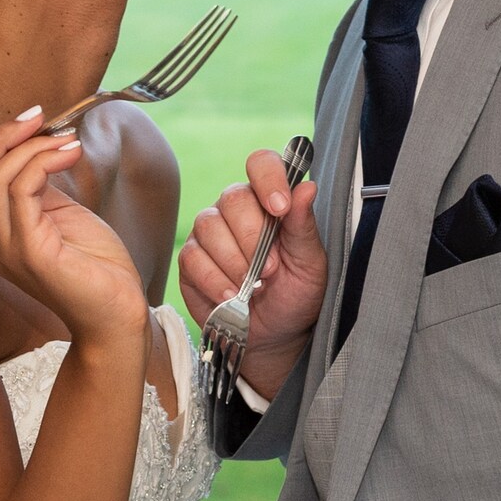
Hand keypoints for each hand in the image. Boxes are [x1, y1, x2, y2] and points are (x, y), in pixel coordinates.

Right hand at [0, 110, 147, 342]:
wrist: (118, 312)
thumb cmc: (92, 264)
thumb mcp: (54, 213)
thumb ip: (31, 185)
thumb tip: (28, 143)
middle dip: (0, 135)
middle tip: (37, 120)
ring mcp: (5, 250)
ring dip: (32, 146)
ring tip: (67, 141)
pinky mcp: (30, 252)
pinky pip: (21, 190)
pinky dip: (44, 161)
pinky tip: (71, 153)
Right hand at [178, 147, 329, 399]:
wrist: (275, 336)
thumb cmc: (296, 294)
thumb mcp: (310, 262)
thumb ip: (304, 224)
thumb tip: (308, 185)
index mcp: (270, 200)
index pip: (261, 164)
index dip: (268, 179)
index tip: (280, 208)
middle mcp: (237, 210)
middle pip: (233, 198)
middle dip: (253, 237)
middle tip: (270, 270)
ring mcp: (210, 233)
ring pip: (209, 226)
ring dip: (234, 262)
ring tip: (253, 288)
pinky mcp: (191, 261)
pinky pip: (193, 258)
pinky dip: (215, 280)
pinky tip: (232, 297)